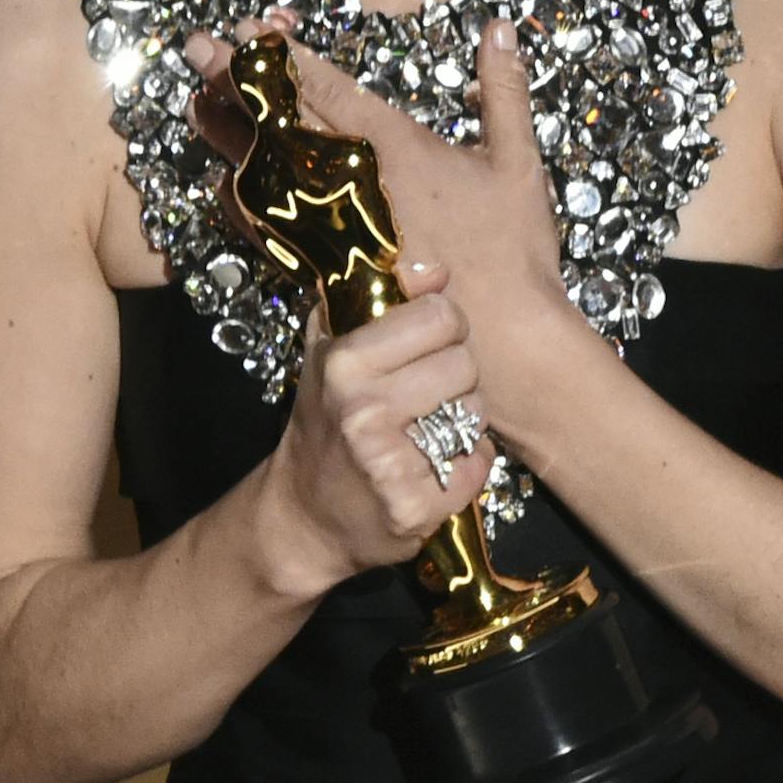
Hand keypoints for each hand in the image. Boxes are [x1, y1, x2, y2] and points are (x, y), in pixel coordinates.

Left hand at [184, 14, 569, 448]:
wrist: (503, 342)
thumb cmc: (514, 252)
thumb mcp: (517, 162)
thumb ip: (504, 91)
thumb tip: (498, 29)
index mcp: (395, 150)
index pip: (326, 89)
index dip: (284, 56)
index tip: (248, 27)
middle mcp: (353, 185)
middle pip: (283, 122)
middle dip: (238, 81)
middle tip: (197, 48)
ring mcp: (335, 228)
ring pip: (269, 171)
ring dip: (231, 135)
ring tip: (196, 103)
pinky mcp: (329, 268)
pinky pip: (274, 229)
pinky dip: (246, 200)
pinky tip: (224, 184)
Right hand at [259, 264, 497, 601]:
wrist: (303, 515)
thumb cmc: (324, 421)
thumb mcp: (331, 350)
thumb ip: (377, 297)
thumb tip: (434, 268)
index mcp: (345, 363)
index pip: (441, 316)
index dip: (443, 327)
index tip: (428, 344)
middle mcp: (365, 411)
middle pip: (465, 364)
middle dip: (454, 376)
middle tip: (427, 393)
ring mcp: (390, 463)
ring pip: (476, 413)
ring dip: (463, 420)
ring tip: (429, 428)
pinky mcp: (415, 508)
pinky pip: (478, 464)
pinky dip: (466, 465)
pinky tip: (433, 466)